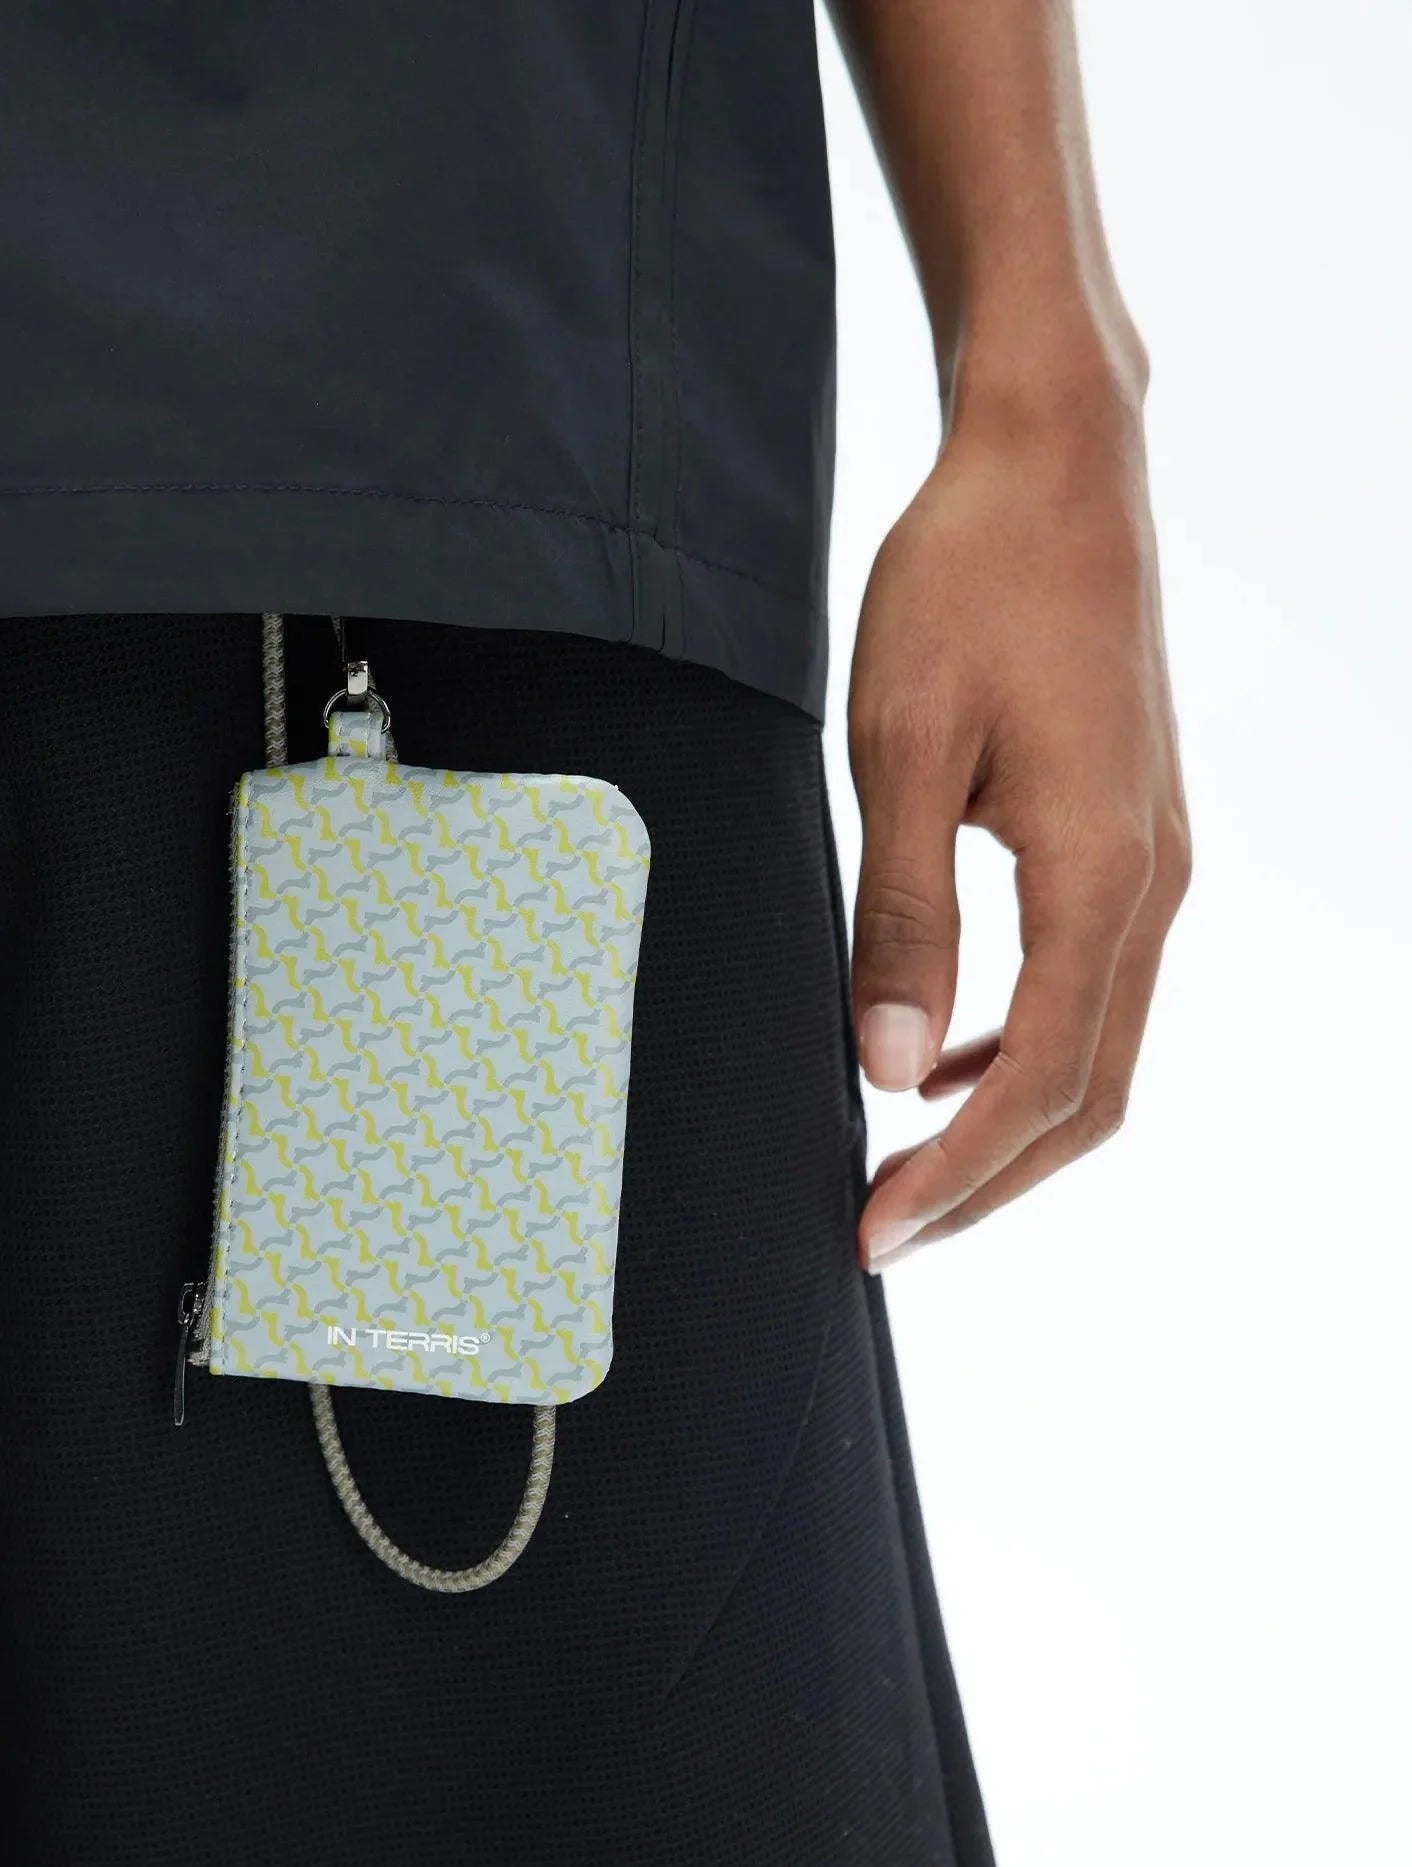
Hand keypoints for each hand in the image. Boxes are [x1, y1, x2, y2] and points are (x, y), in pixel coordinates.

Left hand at [847, 383, 1190, 1271]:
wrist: (1053, 469)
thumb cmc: (970, 586)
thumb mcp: (902, 752)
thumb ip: (902, 918)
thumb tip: (889, 1065)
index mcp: (1103, 877)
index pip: (1037, 1081)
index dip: (955, 1175)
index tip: (871, 1234)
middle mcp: (1153, 886)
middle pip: (1089, 1096)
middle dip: (987, 1180)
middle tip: (884, 1230)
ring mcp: (1156, 863)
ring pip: (1099, 1049)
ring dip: (1008, 1123)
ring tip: (903, 1163)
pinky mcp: (1133, 838)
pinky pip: (1094, 987)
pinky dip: (1025, 1049)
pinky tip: (946, 1051)